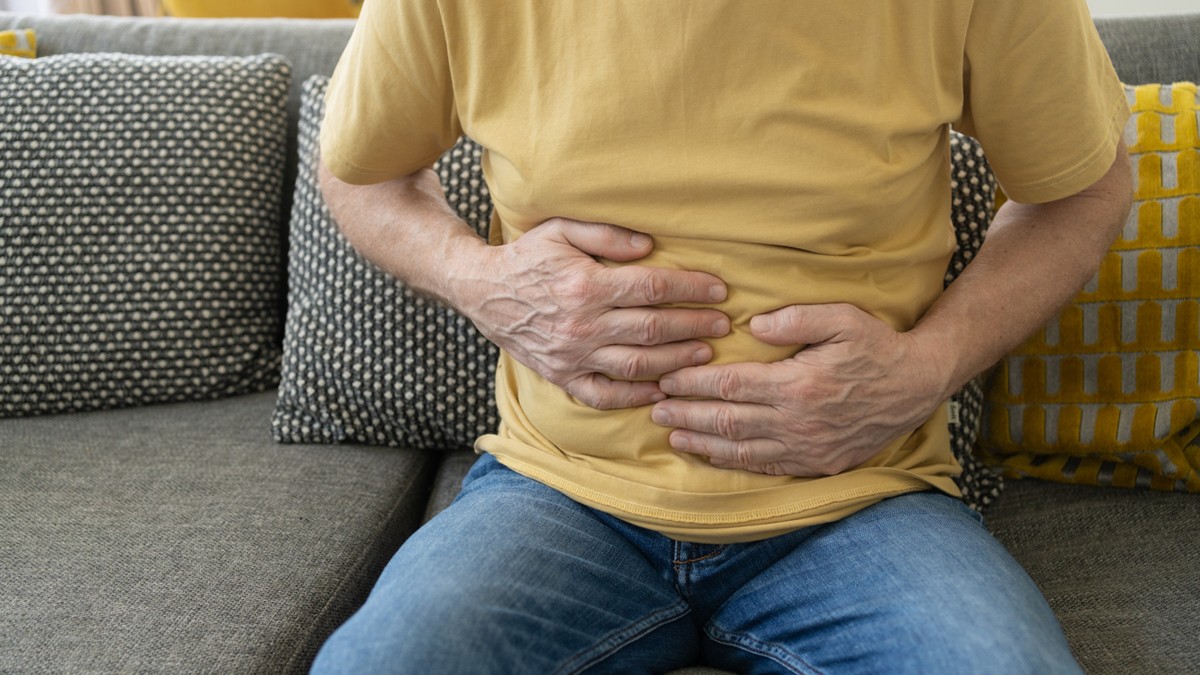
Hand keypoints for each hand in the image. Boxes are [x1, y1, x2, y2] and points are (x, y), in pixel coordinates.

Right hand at [457, 218, 729, 409]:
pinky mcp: (563, 376)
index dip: (691, 289)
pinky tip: (662, 390)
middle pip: (653, 329)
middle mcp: (582, 325)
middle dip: (696, 326)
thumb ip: (606, 235)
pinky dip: (636, 397)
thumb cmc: (528, 257)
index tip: (719, 290)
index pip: (653, 288)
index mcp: (585, 285)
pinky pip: (605, 395)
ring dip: (677, 361)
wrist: (482, 292)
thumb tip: (649, 246)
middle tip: (723, 324)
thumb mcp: (561, 230)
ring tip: (705, 355)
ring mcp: (572, 356)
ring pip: (637, 365)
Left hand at [650, 303, 950, 475]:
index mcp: (799, 384)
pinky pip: (766, 467)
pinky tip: (712, 455)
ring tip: (672, 435)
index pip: (730, 385)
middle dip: (686, 415)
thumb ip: (797, 319)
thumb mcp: (843, 318)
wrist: (918, 385)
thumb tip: (755, 326)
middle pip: (727, 421)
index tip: (667, 378)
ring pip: (741, 450)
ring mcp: (807, 448)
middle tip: (655, 409)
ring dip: (702, 444)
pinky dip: (734, 462)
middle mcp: (798, 422)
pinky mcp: (817, 464)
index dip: (693, 383)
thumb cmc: (877, 345)